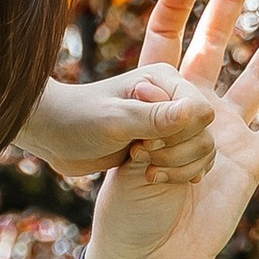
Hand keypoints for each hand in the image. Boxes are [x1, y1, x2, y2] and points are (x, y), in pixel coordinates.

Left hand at [20, 65, 216, 183]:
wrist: (52, 134)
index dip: (180, 135)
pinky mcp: (164, 144)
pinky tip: (155, 177)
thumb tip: (194, 113)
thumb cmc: (76, 119)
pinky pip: (192, 162)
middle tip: (140, 156)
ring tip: (147, 171)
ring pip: (203, 150)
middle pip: (206, 133)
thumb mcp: (113, 120)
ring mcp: (170, 123)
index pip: (202, 112)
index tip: (144, 143)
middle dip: (179, 153)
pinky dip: (180, 173)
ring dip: (180, 166)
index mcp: (165, 81)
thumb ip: (152, 117)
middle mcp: (173, 99)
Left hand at [81, 0, 258, 258]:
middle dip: (233, 3)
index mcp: (156, 98)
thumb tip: (189, 101)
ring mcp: (226, 132)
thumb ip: (155, 124)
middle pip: (218, 44)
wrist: (148, 256)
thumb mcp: (125, 153)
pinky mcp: (249, 163)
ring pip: (258, 77)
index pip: (166, 41)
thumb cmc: (124, 207)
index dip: (176, 7)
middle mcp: (194, 107)